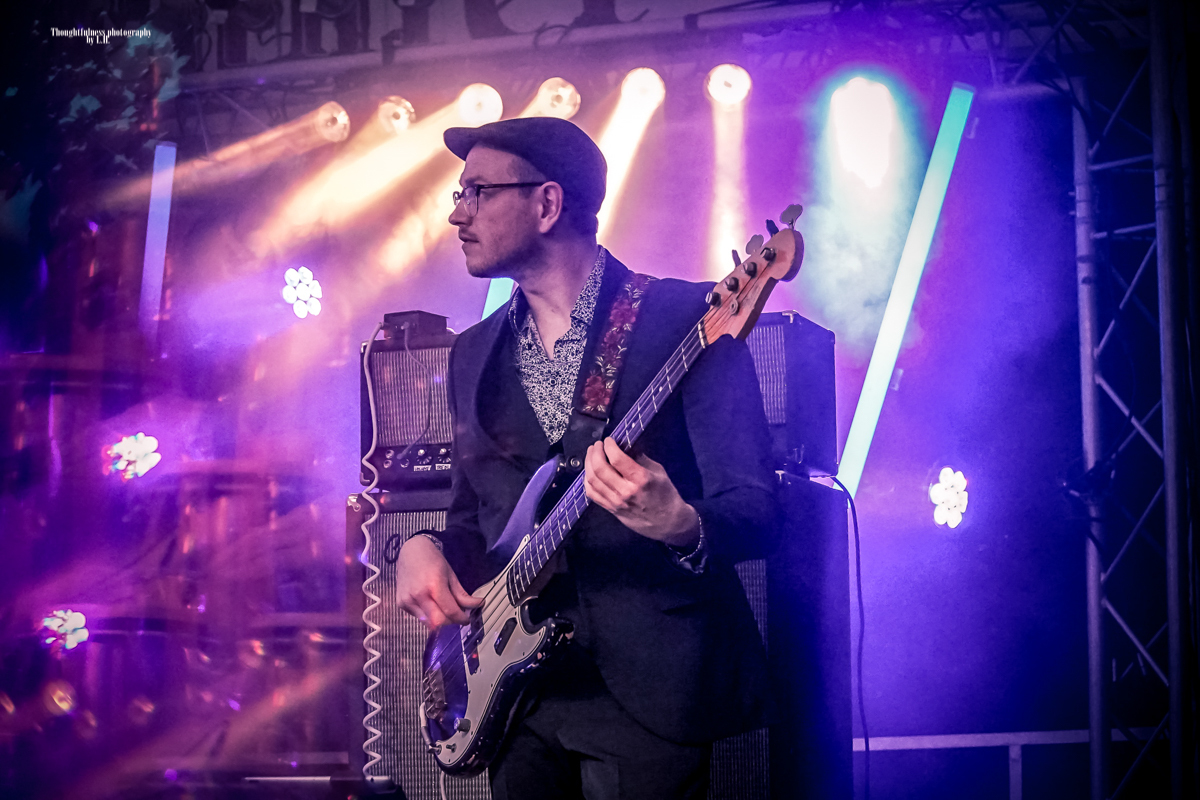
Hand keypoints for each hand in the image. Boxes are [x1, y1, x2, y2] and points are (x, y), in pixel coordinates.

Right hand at [395, 535, 482, 629]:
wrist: (411, 551)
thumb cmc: (432, 560)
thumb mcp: (451, 575)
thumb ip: (462, 594)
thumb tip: (478, 605)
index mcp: (434, 585)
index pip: (450, 611)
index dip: (461, 618)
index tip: (467, 619)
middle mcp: (418, 595)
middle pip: (438, 622)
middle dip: (450, 621)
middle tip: (457, 615)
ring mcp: (407, 600)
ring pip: (427, 623)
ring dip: (439, 620)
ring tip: (443, 607)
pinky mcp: (400, 603)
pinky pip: (418, 617)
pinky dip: (428, 615)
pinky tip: (430, 603)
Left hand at [583, 437, 699, 546]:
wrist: (668, 522)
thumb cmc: (665, 495)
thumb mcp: (658, 472)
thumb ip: (640, 458)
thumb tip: (624, 445)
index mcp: (640, 480)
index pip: (617, 459)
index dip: (609, 446)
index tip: (609, 440)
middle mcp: (626, 491)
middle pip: (600, 469)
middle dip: (595, 453)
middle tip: (597, 445)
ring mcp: (617, 502)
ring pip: (593, 480)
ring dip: (589, 464)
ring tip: (591, 455)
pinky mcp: (611, 509)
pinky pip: (592, 494)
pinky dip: (587, 480)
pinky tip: (590, 472)